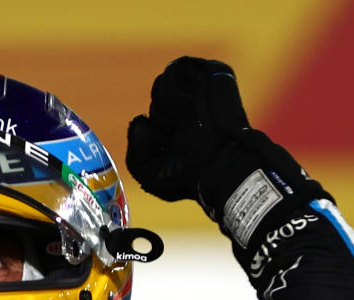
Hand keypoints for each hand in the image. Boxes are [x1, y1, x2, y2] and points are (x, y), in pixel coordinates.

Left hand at [126, 57, 326, 246]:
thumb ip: (134, 150)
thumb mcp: (147, 171)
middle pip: (156, 100)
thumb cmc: (187, 175)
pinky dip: (175, 91)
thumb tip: (140, 120)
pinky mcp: (212, 73)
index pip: (152, 118)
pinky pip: (176, 69)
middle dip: (162, 120)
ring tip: (190, 120)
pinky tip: (191, 105)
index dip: (154, 133)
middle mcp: (189, 107)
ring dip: (168, 108)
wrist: (219, 164)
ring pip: (161, 84)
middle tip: (184, 136)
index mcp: (179, 128)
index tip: (171, 150)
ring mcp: (200, 89)